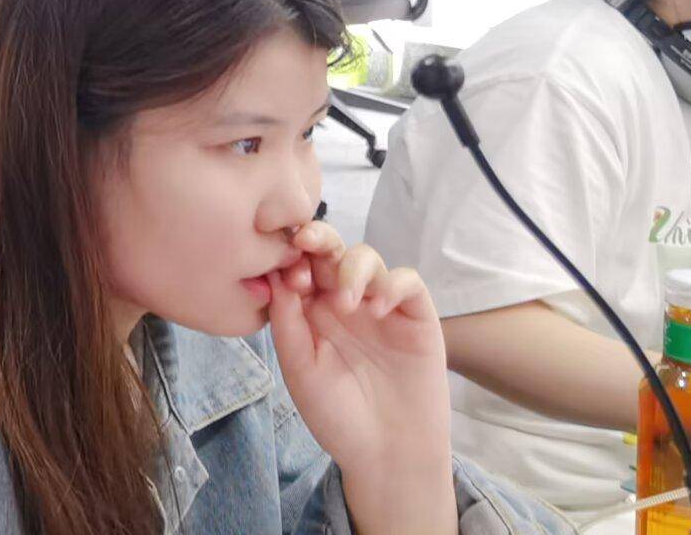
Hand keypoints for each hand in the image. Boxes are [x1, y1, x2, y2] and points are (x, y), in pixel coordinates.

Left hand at [265, 222, 455, 529]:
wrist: (386, 453)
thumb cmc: (336, 414)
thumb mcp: (299, 367)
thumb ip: (287, 320)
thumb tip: (274, 272)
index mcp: (307, 310)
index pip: (295, 263)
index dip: (288, 256)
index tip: (286, 273)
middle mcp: (341, 300)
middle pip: (329, 249)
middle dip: (317, 238)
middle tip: (306, 245)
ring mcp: (379, 306)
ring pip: (366, 256)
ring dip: (351, 267)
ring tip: (346, 301)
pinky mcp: (415, 317)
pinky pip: (407, 281)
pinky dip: (391, 284)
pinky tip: (376, 310)